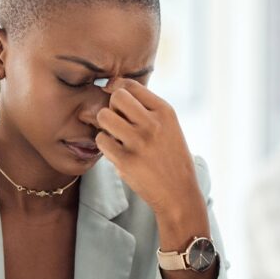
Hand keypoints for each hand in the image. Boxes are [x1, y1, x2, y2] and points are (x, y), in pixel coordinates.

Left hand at [95, 78, 215, 278]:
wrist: (178, 193)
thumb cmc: (169, 157)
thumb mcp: (168, 126)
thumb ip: (146, 108)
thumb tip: (114, 88)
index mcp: (165, 111)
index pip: (131, 85)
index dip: (117, 90)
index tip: (115, 100)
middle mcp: (152, 123)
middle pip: (116, 97)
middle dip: (111, 106)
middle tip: (116, 121)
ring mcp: (139, 142)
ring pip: (103, 116)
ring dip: (105, 125)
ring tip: (114, 135)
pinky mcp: (126, 160)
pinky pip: (101, 139)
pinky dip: (104, 144)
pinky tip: (115, 151)